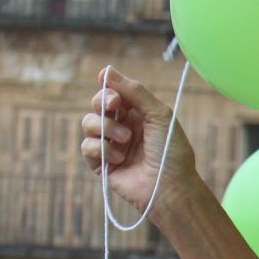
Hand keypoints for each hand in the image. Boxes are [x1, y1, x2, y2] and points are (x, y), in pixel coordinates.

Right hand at [80, 67, 202, 215]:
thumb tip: (106, 71)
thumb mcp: (159, 114)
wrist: (170, 187)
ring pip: (88, 123)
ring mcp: (111, 146)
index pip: (114, 92)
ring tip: (126, 140)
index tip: (110, 86)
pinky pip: (87, 146)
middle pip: (97, 104)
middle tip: (115, 107)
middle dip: (103, 102)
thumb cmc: (171, 151)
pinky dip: (101, 149)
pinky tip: (119, 158)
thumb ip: (135, 91)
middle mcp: (122, 127)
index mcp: (138, 114)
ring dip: (105, 127)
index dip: (109, 87)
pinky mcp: (101, 165)